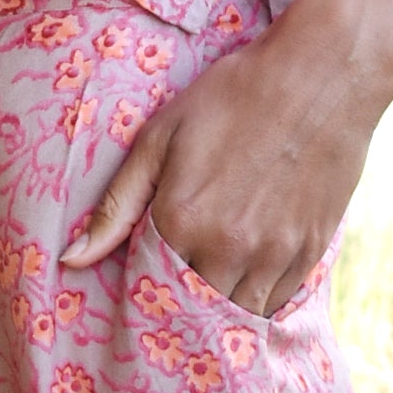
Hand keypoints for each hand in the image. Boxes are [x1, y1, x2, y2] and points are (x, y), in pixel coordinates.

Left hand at [60, 8, 387, 316]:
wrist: (321, 75)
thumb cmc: (233, 96)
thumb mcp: (161, 137)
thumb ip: (116, 205)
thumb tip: (71, 260)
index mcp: (183, 220)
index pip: (148, 291)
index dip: (140, 299)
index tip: (137, 297)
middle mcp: (229, 248)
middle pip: (194, 315)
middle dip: (179, 316)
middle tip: (170, 307)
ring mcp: (274, 255)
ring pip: (238, 317)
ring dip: (219, 316)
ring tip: (206, 299)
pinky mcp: (310, 252)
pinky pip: (276, 304)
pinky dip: (257, 303)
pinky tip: (245, 283)